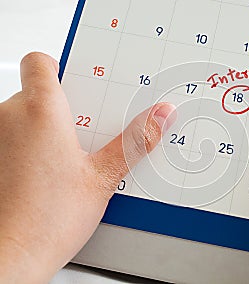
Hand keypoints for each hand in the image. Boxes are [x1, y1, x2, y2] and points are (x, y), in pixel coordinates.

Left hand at [0, 52, 175, 282]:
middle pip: (38, 92)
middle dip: (64, 109)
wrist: (8, 257)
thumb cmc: (46, 221)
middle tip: (87, 135)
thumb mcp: (103, 177)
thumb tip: (161, 116)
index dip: (59, 66)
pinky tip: (48, 173)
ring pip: (24, 116)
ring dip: (46, 129)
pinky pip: (12, 137)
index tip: (79, 84)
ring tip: (70, 160)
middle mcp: (9, 117)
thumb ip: (134, 141)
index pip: (40, 62)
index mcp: (40, 112)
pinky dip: (29, 146)